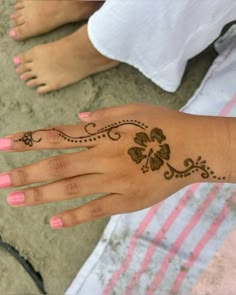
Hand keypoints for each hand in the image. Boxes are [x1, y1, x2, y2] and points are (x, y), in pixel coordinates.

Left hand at [0, 104, 226, 227]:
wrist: (192, 147)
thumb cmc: (163, 125)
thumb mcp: (133, 110)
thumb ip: (103, 114)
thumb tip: (79, 114)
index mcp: (104, 133)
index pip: (58, 136)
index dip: (30, 140)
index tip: (5, 144)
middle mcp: (103, 156)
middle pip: (57, 165)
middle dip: (26, 171)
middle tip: (1, 180)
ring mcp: (114, 181)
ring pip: (71, 188)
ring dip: (40, 194)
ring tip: (15, 198)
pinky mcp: (127, 200)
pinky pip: (96, 209)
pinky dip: (73, 216)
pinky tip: (52, 221)